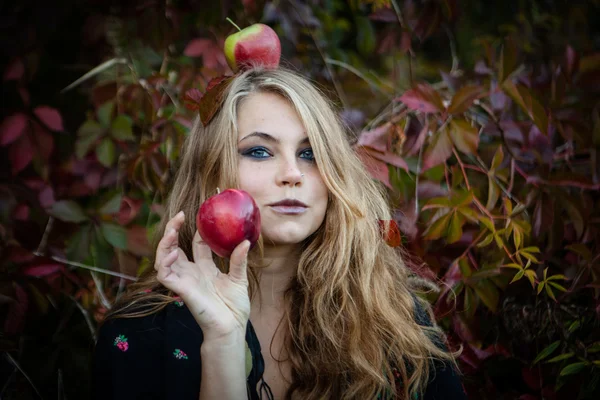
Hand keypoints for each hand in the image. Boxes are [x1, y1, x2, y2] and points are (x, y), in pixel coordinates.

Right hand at [154, 211, 250, 340]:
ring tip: (171, 230)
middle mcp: (192, 272)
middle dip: (173, 230)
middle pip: (175, 247)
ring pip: (163, 258)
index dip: (199, 229)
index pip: (198, 244)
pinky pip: (164, 274)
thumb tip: (246, 241)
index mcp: (205, 268)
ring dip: (164, 242)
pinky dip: (164, 262)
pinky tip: (173, 252)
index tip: (202, 214)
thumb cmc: (234, 307)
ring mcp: (184, 280)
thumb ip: (238, 260)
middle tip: (180, 215)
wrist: (231, 327)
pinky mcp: (180, 289)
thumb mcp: (239, 279)